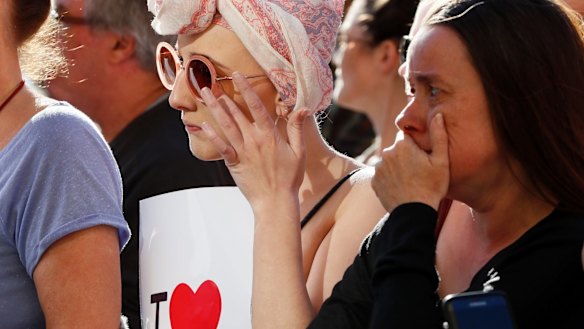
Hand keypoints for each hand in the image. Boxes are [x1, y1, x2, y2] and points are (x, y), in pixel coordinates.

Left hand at [201, 72, 310, 211]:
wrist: (275, 201)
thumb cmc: (289, 178)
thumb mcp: (299, 152)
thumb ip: (297, 128)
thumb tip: (302, 108)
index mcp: (270, 135)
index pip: (257, 106)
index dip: (246, 89)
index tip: (238, 75)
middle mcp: (254, 140)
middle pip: (236, 113)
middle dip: (223, 95)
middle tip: (211, 81)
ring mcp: (242, 151)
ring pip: (226, 125)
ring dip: (214, 108)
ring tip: (205, 95)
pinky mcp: (234, 163)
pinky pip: (220, 146)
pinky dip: (211, 135)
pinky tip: (202, 124)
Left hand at [372, 113, 449, 210]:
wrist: (414, 213)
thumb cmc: (432, 187)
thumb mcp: (442, 161)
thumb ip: (439, 135)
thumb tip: (438, 115)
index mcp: (403, 144)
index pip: (407, 135)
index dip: (416, 144)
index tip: (422, 156)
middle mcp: (387, 152)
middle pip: (397, 148)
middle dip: (406, 155)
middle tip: (418, 170)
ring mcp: (378, 167)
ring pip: (389, 161)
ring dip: (397, 166)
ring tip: (410, 180)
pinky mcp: (374, 181)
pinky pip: (383, 174)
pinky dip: (390, 178)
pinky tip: (401, 187)